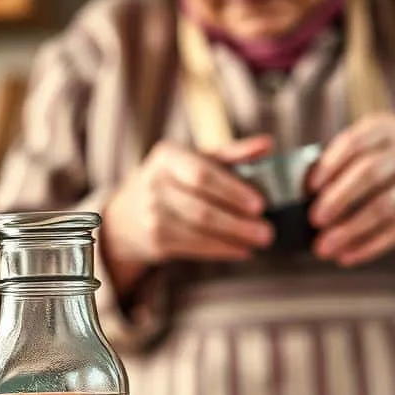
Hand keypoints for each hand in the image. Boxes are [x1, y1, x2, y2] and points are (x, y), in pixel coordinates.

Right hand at [102, 136, 275, 291]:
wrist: (127, 216)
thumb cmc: (173, 181)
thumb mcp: (195, 160)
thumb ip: (231, 153)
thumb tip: (267, 144)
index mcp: (167, 156)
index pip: (202, 174)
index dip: (232, 190)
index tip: (260, 204)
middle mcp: (154, 184)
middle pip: (201, 207)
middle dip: (237, 222)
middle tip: (268, 230)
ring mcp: (151, 214)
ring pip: (199, 230)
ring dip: (234, 238)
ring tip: (262, 240)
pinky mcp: (155, 240)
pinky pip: (194, 247)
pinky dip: (222, 249)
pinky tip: (242, 250)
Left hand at [307, 114, 394, 266]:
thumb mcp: (379, 141)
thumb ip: (346, 158)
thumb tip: (303, 191)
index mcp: (386, 128)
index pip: (356, 142)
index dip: (331, 164)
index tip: (310, 187)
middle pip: (370, 173)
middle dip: (339, 199)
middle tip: (313, 220)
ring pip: (384, 206)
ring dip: (350, 230)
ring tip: (323, 247)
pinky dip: (370, 246)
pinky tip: (347, 257)